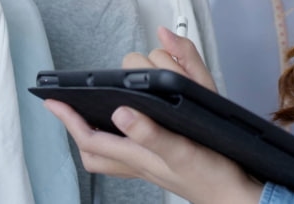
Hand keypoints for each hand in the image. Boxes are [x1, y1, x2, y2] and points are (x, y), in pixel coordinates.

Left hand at [44, 26, 263, 203]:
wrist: (239, 196)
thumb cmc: (215, 175)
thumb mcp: (184, 150)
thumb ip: (152, 132)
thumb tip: (120, 112)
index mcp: (140, 156)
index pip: (91, 139)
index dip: (70, 119)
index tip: (54, 99)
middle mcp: (142, 163)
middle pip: (95, 152)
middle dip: (76, 129)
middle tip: (67, 107)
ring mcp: (152, 167)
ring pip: (111, 157)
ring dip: (95, 136)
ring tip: (88, 116)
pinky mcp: (165, 166)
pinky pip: (131, 157)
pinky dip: (122, 141)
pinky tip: (131, 128)